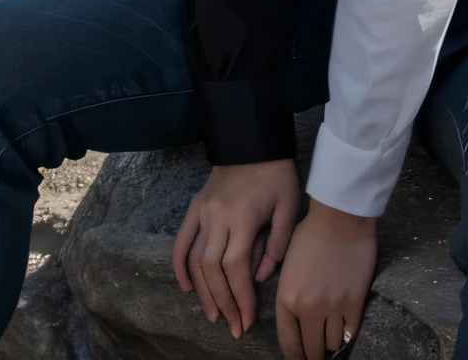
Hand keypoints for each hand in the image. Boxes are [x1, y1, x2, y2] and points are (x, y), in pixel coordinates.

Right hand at [173, 160, 299, 339]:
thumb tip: (260, 278)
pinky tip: (186, 287)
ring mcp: (202, 212)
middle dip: (222, 302)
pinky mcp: (194, 206)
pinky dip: (179, 265)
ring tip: (213, 315)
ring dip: (202, 291)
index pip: (236, 268)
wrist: (252, 140)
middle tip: (232, 326)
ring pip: (194, 259)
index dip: (241, 297)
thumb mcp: (288, 206)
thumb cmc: (276, 174)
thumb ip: (277, 243)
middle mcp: (217, 217)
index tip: (248, 319)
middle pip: (212, 269)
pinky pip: (181, 240)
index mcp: (242, 218)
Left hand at [275, 198, 376, 359]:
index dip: (294, 358)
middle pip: (311, 350)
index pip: (289, 343)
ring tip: (330, 343)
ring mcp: (333, 308)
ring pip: (331, 345)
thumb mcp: (287, 263)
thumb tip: (293, 313)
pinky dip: (346, 336)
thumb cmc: (310, 232)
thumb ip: (288, 292)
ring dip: (329, 345)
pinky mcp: (354, 303)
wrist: (339, 216)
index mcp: (286, 298)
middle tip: (315, 357)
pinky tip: (344, 333)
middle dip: (312, 357)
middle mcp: (307, 309)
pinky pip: (350, 333)